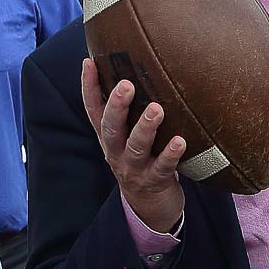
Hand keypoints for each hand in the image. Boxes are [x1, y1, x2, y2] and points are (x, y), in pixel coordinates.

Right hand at [81, 60, 184, 233]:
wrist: (149, 207)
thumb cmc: (143, 160)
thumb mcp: (128, 138)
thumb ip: (130, 112)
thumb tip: (139, 70)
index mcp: (109, 137)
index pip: (93, 109)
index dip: (88, 87)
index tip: (88, 62)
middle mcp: (116, 151)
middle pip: (110, 127)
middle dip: (116, 105)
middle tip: (126, 85)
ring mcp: (134, 168)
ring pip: (135, 146)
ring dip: (145, 127)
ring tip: (157, 109)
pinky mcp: (154, 181)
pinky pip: (162, 167)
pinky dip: (170, 154)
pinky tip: (181, 141)